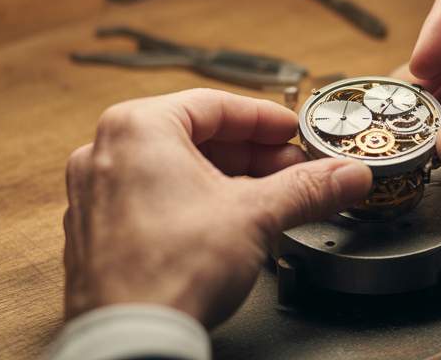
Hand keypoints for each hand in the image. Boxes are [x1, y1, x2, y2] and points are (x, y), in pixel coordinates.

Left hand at [63, 89, 371, 326]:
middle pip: (194, 136)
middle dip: (250, 154)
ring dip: (226, 179)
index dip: (264, 119)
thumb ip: (307, 188)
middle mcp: (106, 152)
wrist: (134, 336)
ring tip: (267, 199)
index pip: (215, 105)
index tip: (292, 132)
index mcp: (137, 127)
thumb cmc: (171, 270)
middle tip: (291, 170)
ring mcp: (95, 193)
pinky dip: (194, 202)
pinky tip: (227, 223)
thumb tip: (345, 175)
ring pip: (173, 169)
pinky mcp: (97, 231)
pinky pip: (153, 198)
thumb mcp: (256, 215)